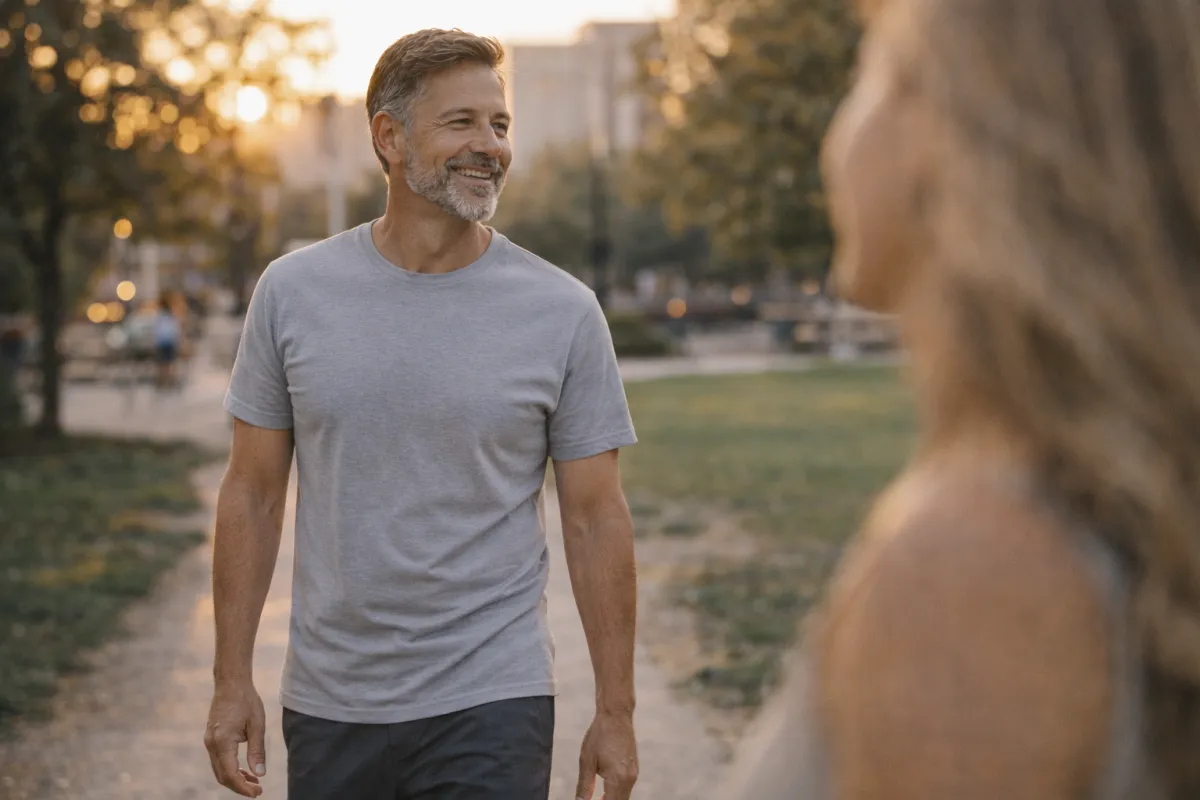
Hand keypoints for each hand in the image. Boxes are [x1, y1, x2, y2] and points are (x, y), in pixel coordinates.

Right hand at [204, 679, 266, 796]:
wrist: (231, 684)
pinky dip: (230, 769)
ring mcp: (209, 742)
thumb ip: (257, 750)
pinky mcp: (211, 739)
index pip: (231, 774)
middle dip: (239, 787)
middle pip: (222, 776)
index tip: (257, 793)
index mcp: (222, 742)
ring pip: (219, 770)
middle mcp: (211, 745)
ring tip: (255, 782)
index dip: (243, 788)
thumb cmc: (246, 701)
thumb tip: (260, 774)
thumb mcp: (257, 725)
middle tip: (258, 791)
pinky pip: (218, 761)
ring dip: (235, 779)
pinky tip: (245, 770)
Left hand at [576, 710, 637, 799]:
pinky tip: (604, 790)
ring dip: (611, 799)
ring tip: (596, 798)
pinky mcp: (634, 768)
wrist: (616, 715)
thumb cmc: (599, 735)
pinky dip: (616, 793)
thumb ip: (584, 785)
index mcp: (617, 778)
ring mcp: (634, 773)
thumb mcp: (587, 761)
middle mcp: (630, 779)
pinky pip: (626, 788)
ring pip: (624, 797)